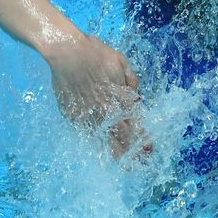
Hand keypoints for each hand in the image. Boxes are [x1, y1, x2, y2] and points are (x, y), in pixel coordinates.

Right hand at [43, 32, 146, 158]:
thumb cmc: (96, 54)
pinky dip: (95, 140)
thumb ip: (131, 81)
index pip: (135, 125)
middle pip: (121, 137)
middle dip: (132, 152)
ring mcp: (87, 115)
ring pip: (103, 139)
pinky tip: (100, 146)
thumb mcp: (121, 62)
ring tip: (123, 163)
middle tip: (139, 163)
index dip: (143, 140)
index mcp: (120, 98)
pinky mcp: (72, 116)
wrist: (67, 53)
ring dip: (115, 151)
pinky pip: (86, 131)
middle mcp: (105, 111)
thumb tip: (136, 97)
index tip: (149, 150)